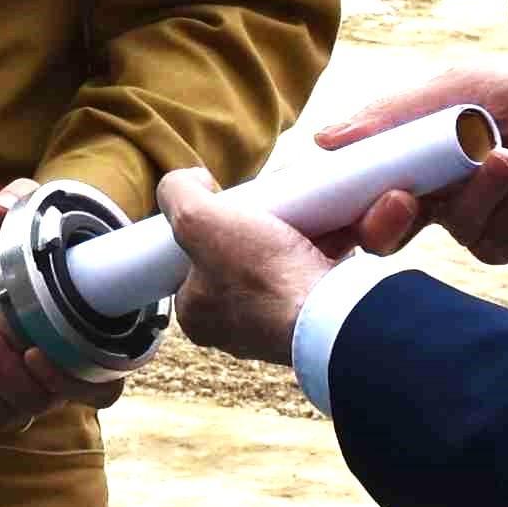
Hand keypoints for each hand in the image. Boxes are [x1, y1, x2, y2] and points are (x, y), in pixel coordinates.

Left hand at [0, 183, 116, 442]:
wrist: (12, 270)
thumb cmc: (37, 248)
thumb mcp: (38, 216)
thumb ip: (24, 201)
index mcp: (91, 348)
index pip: (98, 388)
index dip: (67, 380)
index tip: (34, 351)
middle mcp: (59, 382)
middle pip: (33, 400)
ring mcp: (23, 398)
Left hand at [157, 166, 334, 369]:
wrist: (330, 314)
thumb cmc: (261, 276)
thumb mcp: (197, 220)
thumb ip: (178, 194)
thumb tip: (188, 181)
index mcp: (196, 313)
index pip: (187, 261)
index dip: (204, 225)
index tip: (224, 206)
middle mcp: (232, 325)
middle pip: (235, 258)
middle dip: (253, 226)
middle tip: (267, 208)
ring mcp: (274, 323)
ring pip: (275, 264)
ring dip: (289, 233)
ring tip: (300, 212)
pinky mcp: (311, 315)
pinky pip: (311, 271)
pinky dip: (321, 247)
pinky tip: (329, 227)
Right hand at [320, 60, 507, 266]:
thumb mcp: (458, 89)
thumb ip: (394, 116)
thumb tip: (324, 140)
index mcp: (411, 160)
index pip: (358, 188)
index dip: (333, 199)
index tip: (318, 197)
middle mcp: (432, 199)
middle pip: (381, 230)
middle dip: (382, 218)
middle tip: (400, 197)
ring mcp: (468, 224)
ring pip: (443, 223)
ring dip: (474, 187)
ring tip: (506, 149)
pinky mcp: (507, 241)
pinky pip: (490, 229)